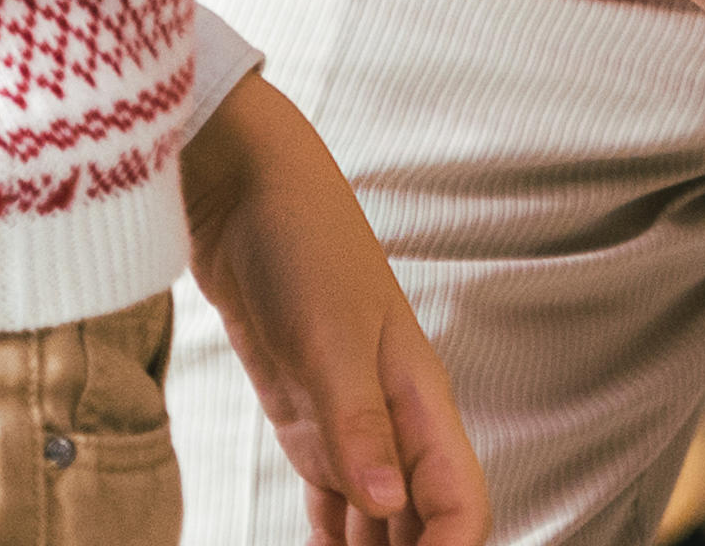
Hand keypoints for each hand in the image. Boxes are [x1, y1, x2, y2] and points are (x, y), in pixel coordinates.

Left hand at [185, 71, 485, 545]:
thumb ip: (359, 422)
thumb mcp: (329, 335)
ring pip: (381, 523)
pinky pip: (335, 505)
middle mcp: (397, 422)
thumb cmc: (301, 243)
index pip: (460, 504)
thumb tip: (389, 503)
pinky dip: (333, 544)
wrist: (245, 194)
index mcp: (420, 399)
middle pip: (423, 525)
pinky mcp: (311, 423)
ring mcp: (353, 426)